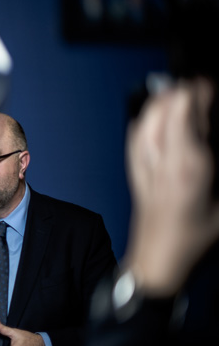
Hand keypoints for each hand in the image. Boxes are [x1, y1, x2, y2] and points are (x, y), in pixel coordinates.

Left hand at [125, 78, 218, 295]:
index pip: (186, 111)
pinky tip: (156, 119)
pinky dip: (147, 121)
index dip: (199, 92)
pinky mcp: (134, 171)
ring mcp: (144, 164)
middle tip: (200, 90)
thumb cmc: (194, 239)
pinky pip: (136, 136)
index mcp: (188, 166)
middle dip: (182, 92)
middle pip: (163, 108)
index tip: (210, 86)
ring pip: (146, 118)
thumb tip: (215, 140)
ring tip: (181, 97)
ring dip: (162, 103)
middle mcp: (162, 160)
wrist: (157, 260)